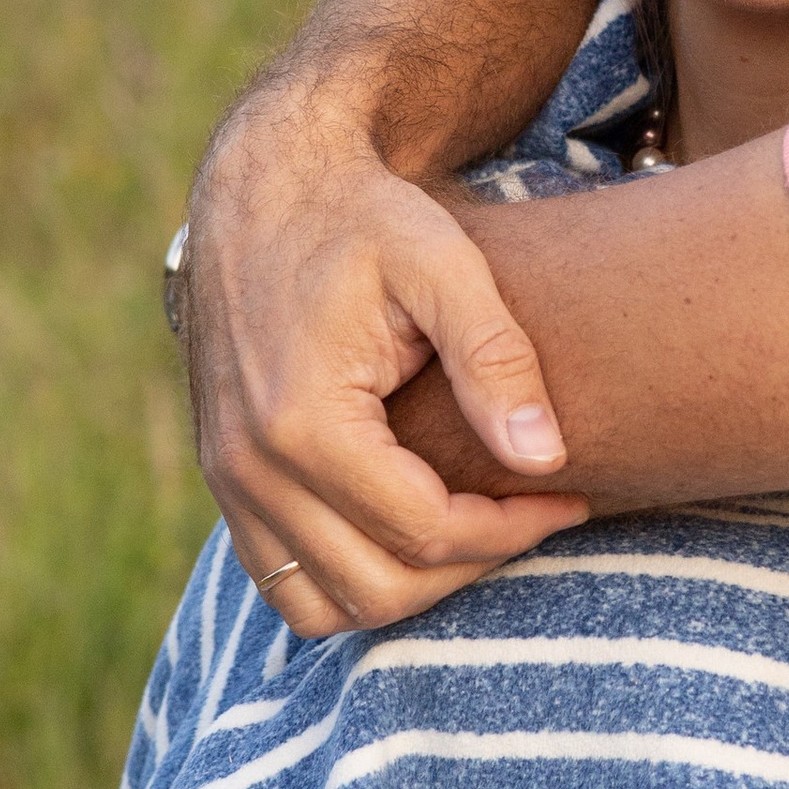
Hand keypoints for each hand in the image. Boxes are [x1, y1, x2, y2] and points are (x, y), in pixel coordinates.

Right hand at [181, 81, 589, 632]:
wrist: (264, 185)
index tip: (565, 496)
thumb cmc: (362, 216)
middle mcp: (250, 466)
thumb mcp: (443, 263)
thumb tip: (547, 459)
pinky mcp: (223, 479)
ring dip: (410, 588)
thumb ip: (496, 359)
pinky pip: (282, 579)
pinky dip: (348, 580)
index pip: (425, 530)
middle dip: (471, 564)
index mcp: (303, 420)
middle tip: (531, 515)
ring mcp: (226, 480)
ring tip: (474, 530)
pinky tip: (410, 529)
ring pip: (323, 604)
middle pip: (379, 585)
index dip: (510, 529)